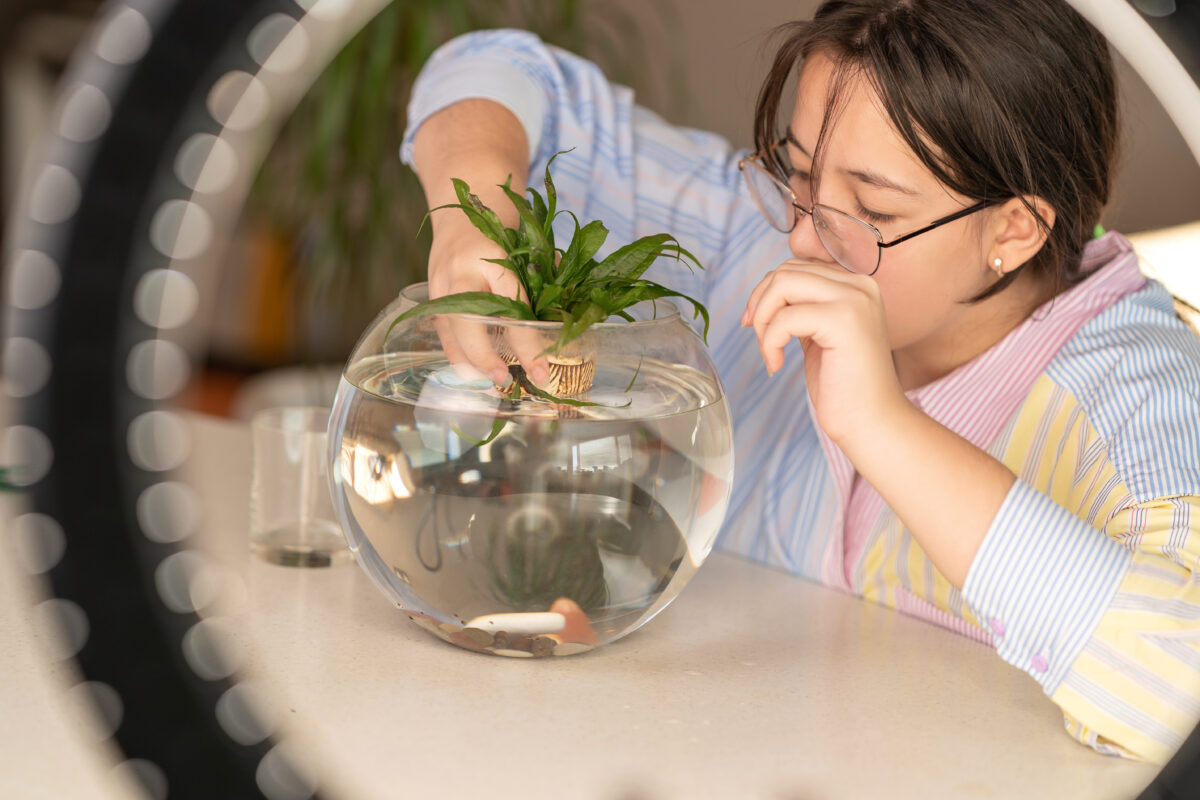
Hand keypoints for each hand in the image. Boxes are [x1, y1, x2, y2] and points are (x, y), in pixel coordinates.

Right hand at [426, 215, 548, 386]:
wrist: (461, 213)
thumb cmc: (502, 232)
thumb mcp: (528, 248)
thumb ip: (549, 279)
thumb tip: (569, 322)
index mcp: (492, 255)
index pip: (511, 305)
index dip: (527, 343)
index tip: (541, 371)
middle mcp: (460, 270)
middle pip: (466, 320)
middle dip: (483, 355)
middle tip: (502, 378)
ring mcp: (439, 284)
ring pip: (448, 331)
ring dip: (467, 363)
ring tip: (488, 383)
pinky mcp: (431, 296)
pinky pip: (442, 332)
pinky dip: (457, 354)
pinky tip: (472, 372)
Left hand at [741, 260, 905, 447]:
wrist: (873, 423)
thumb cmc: (843, 387)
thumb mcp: (818, 335)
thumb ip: (802, 308)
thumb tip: (764, 292)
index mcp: (856, 286)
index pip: (797, 266)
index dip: (767, 292)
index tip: (755, 323)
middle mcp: (860, 285)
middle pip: (786, 271)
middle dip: (760, 305)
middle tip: (761, 341)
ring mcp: (854, 300)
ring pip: (782, 284)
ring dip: (762, 320)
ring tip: (770, 351)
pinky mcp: (843, 321)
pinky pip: (784, 318)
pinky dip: (769, 342)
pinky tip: (778, 365)